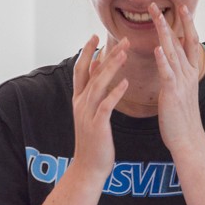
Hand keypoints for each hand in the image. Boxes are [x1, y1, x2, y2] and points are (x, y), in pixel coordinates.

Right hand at [69, 34, 128, 186]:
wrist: (88, 168)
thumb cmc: (94, 142)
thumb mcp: (91, 115)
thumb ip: (93, 93)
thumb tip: (98, 72)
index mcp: (79, 100)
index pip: (80, 70)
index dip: (86, 52)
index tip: (94, 35)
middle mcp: (81, 104)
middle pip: (91, 72)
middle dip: (104, 54)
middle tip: (119, 39)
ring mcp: (87, 114)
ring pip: (98, 85)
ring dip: (111, 67)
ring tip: (124, 53)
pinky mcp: (97, 126)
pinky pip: (106, 105)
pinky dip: (115, 92)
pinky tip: (125, 82)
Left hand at [149, 3, 204, 154]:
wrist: (189, 140)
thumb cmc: (182, 119)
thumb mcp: (182, 92)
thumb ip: (178, 75)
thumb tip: (172, 62)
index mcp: (190, 73)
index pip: (190, 43)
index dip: (187, 24)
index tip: (182, 8)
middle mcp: (188, 74)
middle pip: (181, 41)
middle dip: (172, 21)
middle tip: (160, 4)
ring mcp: (181, 83)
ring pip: (173, 52)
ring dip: (165, 33)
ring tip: (157, 16)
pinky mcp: (172, 94)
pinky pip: (168, 73)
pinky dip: (163, 60)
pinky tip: (158, 48)